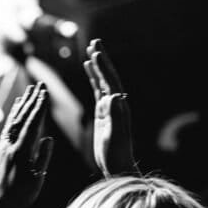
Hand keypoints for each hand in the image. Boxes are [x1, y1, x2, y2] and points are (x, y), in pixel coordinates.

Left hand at [0, 82, 53, 207]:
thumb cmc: (21, 196)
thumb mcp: (37, 179)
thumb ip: (43, 158)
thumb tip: (49, 138)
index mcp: (21, 153)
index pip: (32, 125)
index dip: (39, 108)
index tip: (45, 93)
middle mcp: (10, 146)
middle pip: (22, 118)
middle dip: (32, 100)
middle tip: (40, 84)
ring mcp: (4, 147)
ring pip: (14, 121)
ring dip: (22, 105)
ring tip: (29, 91)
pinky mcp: (2, 150)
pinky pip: (9, 128)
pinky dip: (14, 116)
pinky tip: (17, 109)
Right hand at [83, 39, 135, 175]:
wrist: (118, 165)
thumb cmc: (116, 153)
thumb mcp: (115, 135)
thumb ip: (116, 116)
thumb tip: (115, 95)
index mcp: (119, 107)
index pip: (110, 82)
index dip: (103, 67)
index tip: (95, 52)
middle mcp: (117, 103)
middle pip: (108, 76)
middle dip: (102, 59)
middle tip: (95, 41)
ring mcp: (110, 107)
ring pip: (103, 81)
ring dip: (97, 66)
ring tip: (91, 50)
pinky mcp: (104, 112)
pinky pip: (97, 90)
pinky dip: (93, 78)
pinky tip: (88, 70)